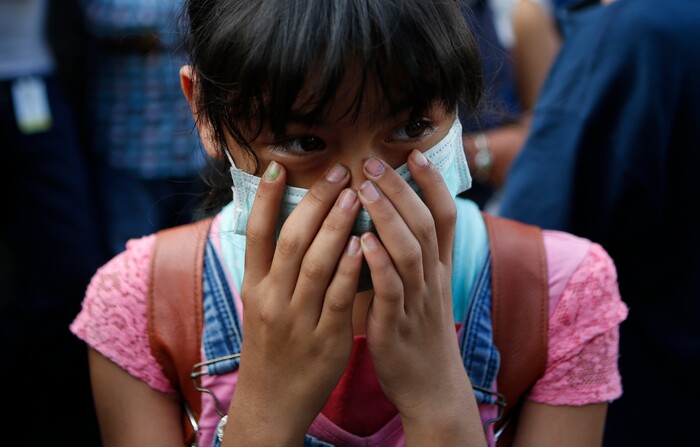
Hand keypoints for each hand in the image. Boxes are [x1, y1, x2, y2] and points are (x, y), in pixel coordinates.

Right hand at [225, 162, 363, 444]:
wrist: (272, 403)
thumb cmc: (272, 347)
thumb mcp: (260, 306)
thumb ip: (271, 269)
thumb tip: (284, 223)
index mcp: (254, 287)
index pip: (257, 234)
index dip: (267, 198)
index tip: (280, 165)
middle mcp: (271, 300)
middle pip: (291, 241)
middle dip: (315, 203)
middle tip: (338, 172)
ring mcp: (297, 320)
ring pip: (315, 265)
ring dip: (335, 226)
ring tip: (355, 195)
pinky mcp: (325, 339)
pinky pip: (338, 298)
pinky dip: (349, 269)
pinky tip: (362, 244)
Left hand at [358, 151, 482, 442]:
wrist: (431, 387)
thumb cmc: (418, 331)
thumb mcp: (421, 289)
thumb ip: (405, 256)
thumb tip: (379, 221)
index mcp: (437, 267)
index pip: (443, 216)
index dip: (432, 183)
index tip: (415, 151)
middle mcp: (432, 278)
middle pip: (424, 223)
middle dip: (401, 189)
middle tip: (373, 160)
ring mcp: (418, 301)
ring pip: (410, 250)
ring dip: (389, 216)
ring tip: (364, 188)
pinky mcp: (398, 325)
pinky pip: (392, 290)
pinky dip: (380, 263)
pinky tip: (363, 241)